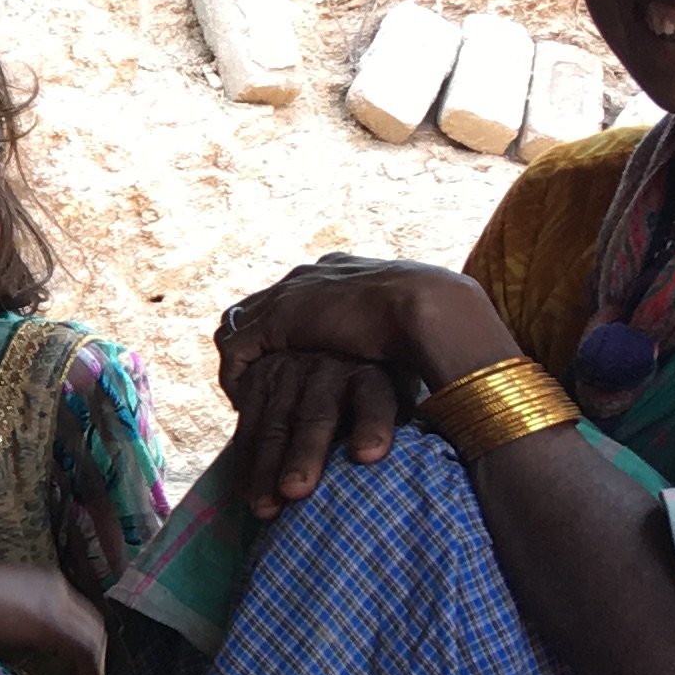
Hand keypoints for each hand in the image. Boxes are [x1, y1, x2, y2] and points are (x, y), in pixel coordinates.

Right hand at [0, 559, 108, 674]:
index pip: (76, 614)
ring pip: (94, 641)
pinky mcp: (54, 623)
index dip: (79, 645)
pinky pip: (86, 655)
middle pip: (91, 626)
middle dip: (93, 660)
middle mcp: (57, 586)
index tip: (74, 671)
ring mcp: (58, 602)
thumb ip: (12, 631)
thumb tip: (17, 658)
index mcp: (42, 580)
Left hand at [210, 253, 497, 395]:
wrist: (430, 307)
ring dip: (242, 368)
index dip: (287, 333)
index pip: (298, 297)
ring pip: (241, 330)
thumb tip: (398, 361)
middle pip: (260, 308)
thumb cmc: (437, 323)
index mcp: (343, 270)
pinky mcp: (276, 318)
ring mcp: (290, 293)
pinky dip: (236, 380)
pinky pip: (236, 351)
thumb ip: (388, 337)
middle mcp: (311, 274)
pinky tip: (248, 405)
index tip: (287, 365)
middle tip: (255, 387)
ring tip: (249, 402)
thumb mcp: (407, 330)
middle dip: (255, 348)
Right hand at [226, 350, 409, 518]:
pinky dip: (245, 463)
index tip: (369, 456)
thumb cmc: (372, 398)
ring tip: (265, 509)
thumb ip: (408, 432)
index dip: (372, 425)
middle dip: (304, 454)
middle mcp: (329, 370)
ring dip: (266, 469)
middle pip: (316, 415)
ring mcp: (288, 375)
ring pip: (275, 425)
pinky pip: (248, 427)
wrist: (325, 350)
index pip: (375, 399)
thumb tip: (439, 474)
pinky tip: (247, 494)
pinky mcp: (258, 383)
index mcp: (372, 375)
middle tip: (297, 491)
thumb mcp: (396, 400)